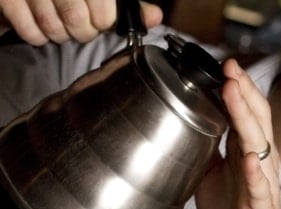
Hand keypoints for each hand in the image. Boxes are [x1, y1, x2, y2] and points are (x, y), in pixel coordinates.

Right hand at [0, 0, 162, 44]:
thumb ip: (127, 5)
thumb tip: (155, 18)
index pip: (104, 11)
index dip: (103, 22)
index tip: (99, 20)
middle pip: (78, 21)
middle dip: (83, 31)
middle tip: (79, 24)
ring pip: (54, 28)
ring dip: (60, 35)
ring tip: (60, 23)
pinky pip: (31, 32)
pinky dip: (38, 37)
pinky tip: (40, 25)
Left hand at [195, 58, 280, 208]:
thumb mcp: (209, 175)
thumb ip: (205, 150)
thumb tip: (188, 126)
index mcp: (245, 152)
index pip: (245, 113)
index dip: (237, 89)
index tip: (223, 66)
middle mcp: (257, 160)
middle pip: (255, 118)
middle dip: (242, 90)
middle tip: (229, 66)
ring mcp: (261, 180)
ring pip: (258, 142)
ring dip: (245, 116)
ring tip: (233, 91)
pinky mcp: (261, 203)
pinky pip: (259, 184)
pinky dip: (254, 170)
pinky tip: (247, 156)